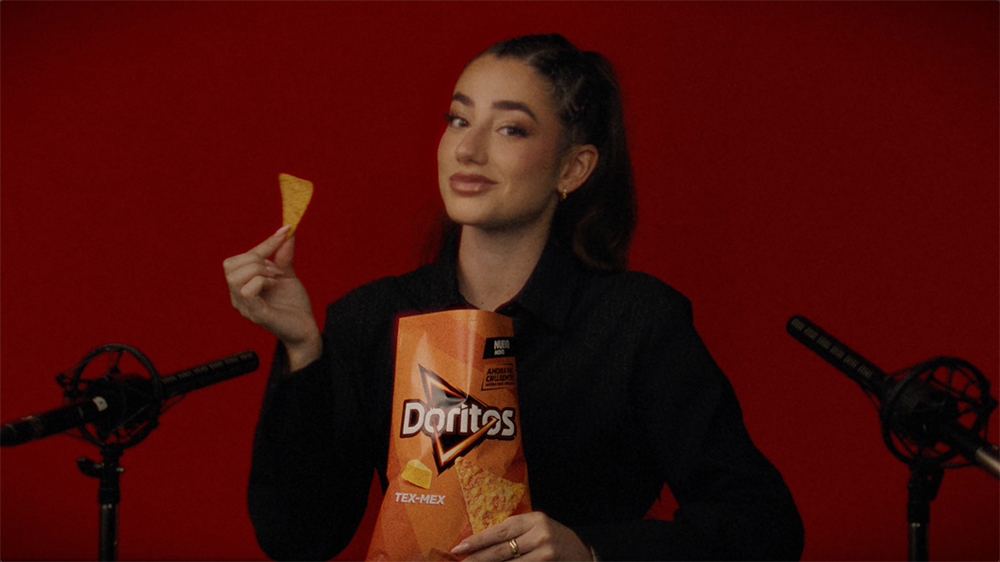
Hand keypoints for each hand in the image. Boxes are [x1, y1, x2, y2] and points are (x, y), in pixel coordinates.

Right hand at [223, 225, 320, 368]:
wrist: (306, 327)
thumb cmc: (293, 304)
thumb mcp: (287, 274)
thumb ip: (283, 255)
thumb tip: (287, 231)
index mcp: (243, 284)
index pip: (241, 258)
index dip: (263, 243)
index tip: (285, 231)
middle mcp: (238, 295)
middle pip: (230, 265)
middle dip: (257, 258)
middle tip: (277, 269)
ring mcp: (244, 306)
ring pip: (235, 276)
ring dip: (259, 270)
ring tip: (275, 278)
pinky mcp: (255, 314)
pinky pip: (247, 291)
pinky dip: (261, 282)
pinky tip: (273, 286)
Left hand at [451, 512, 593, 560]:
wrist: (584, 556)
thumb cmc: (554, 541)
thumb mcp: (537, 530)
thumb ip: (515, 533)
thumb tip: (481, 543)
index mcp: (533, 520)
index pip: (500, 530)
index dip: (478, 540)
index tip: (460, 547)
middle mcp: (539, 534)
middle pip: (501, 551)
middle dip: (477, 559)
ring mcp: (545, 552)